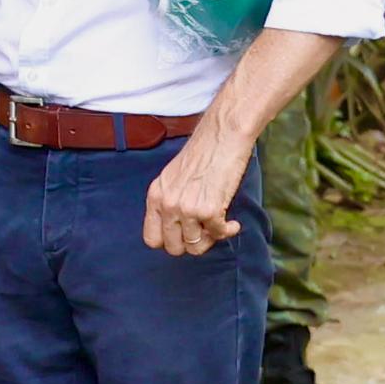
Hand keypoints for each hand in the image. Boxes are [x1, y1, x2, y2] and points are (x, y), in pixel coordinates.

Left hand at [142, 120, 249, 257]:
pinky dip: (228, 231)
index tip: (184, 235)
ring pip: (195, 247)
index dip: (169, 241)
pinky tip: (232, 223)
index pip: (152, 239)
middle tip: (205, 231)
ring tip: (219, 225)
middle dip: (191, 243)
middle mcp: (167, 205)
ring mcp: (187, 209)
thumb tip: (177, 230)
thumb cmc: (203, 153)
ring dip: (210, 239)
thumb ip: (169, 202)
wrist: (222, 136)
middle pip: (173, 247)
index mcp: (155, 196)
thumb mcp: (172, 178)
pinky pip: (218, 235)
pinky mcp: (209, 210)